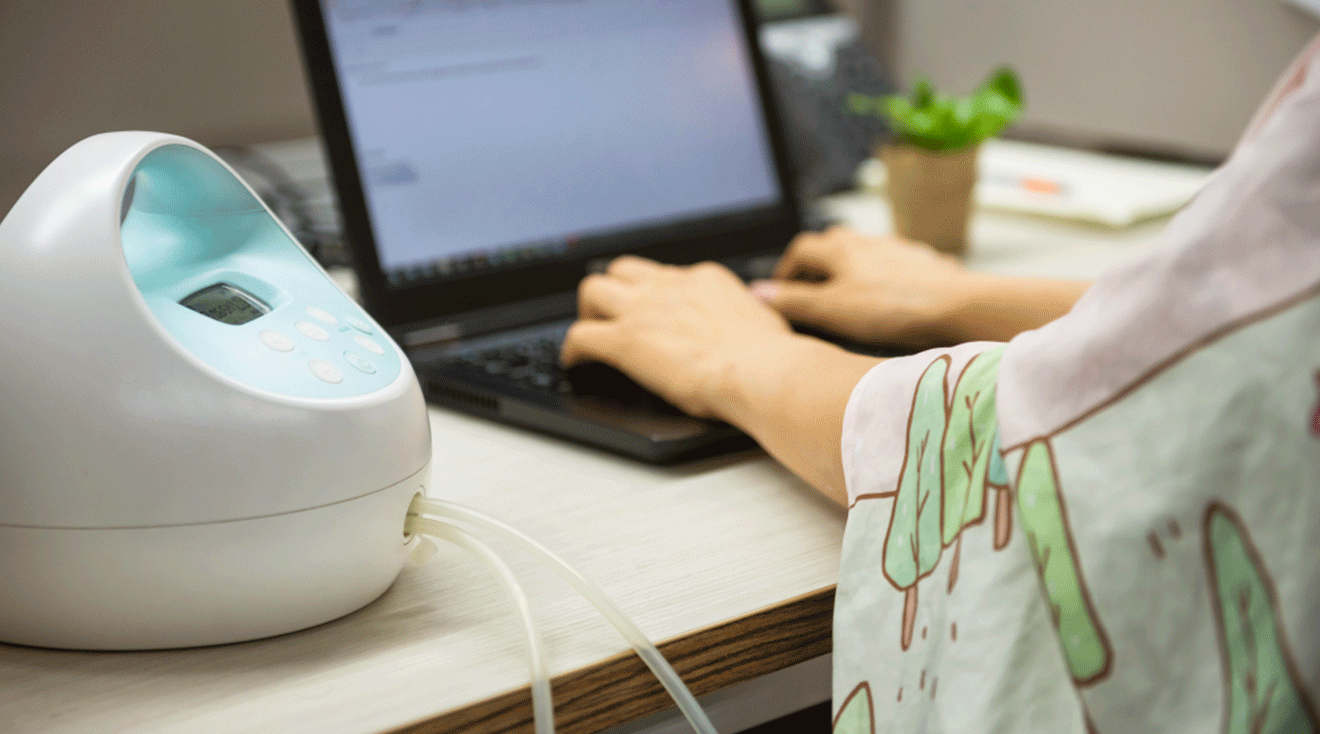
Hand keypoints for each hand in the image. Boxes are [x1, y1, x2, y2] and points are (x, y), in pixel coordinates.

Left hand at [561, 256, 796, 419]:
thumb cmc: (771, 356)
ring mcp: (644, 310)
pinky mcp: (625, 340)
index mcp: (704, 280)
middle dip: (613, 291)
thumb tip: (750, 320)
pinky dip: (572, 349)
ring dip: (588, 311)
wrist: (761, 371)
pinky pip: (580, 335)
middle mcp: (670, 286)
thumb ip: (744, 314)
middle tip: (613, 317)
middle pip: (622, 269)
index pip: (664, 274)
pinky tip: (575, 364)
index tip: (651, 310)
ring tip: (592, 334)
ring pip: (592, 289)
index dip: (652, 293)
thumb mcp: (762, 318)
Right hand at [752, 226, 973, 346]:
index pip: (801, 249)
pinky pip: (896, 265)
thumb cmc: (893, 307)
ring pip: (865, 251)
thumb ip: (793, 301)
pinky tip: (889, 298)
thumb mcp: (831, 310)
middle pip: (832, 242)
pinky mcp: (923, 264)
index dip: (787, 268)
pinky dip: (884, 277)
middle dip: (818, 262)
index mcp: (840, 250)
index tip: (782, 287)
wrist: (954, 305)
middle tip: (811, 286)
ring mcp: (897, 250)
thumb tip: (758, 292)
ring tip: (847, 291)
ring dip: (851, 266)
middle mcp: (868, 243)